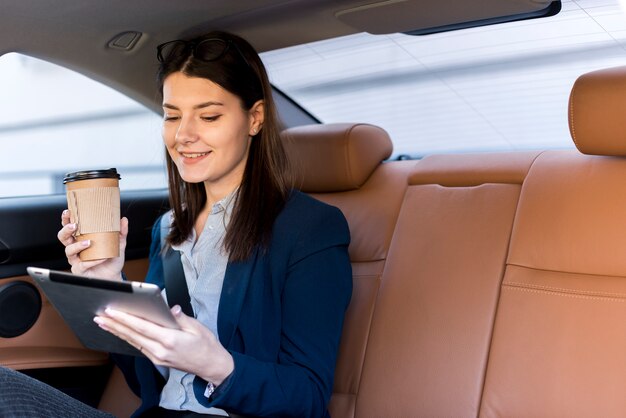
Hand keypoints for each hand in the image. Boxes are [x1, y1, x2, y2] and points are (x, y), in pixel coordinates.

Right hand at [57, 209, 127, 279]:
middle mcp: (76, 248)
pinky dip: (92, 261)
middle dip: (66, 230)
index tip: (68, 211)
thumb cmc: (111, 259)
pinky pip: (82, 264)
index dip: (66, 219)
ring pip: (69, 250)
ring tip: (89, 242)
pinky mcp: (79, 269)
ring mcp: (76, 259)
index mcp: (82, 238)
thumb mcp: (118, 243)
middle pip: (63, 237)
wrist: (113, 275)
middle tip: (75, 226)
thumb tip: (123, 220)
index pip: (70, 227)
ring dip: (78, 245)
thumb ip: (121, 232)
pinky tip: (101, 258)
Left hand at [94, 306, 233, 385]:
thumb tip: (169, 308)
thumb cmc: (206, 345)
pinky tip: (121, 332)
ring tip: (104, 323)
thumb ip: (180, 317)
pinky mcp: (157, 360)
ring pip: (133, 342)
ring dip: (117, 332)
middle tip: (100, 316)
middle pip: (133, 335)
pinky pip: (139, 347)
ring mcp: (157, 357)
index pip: (142, 327)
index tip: (112, 311)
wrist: (211, 365)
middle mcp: (160, 350)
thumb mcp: (197, 327)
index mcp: (170, 340)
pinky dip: (128, 338)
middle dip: (115, 324)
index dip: (125, 318)